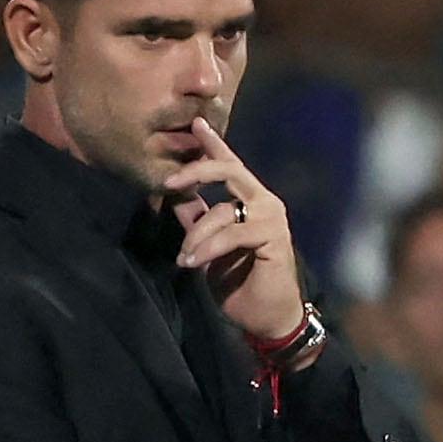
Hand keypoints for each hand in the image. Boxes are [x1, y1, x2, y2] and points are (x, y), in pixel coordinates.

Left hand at [160, 117, 305, 345]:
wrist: (267, 317)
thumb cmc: (240, 282)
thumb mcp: (209, 246)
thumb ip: (197, 220)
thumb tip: (175, 196)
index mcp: (251, 200)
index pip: (230, 166)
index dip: (214, 145)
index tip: (195, 124)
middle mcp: (265, 202)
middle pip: (229, 172)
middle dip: (196, 172)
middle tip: (169, 182)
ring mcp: (272, 219)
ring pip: (222, 210)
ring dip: (196, 236)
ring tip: (185, 259)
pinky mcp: (273, 238)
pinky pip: (232, 234)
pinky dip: (209, 248)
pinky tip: (194, 263)